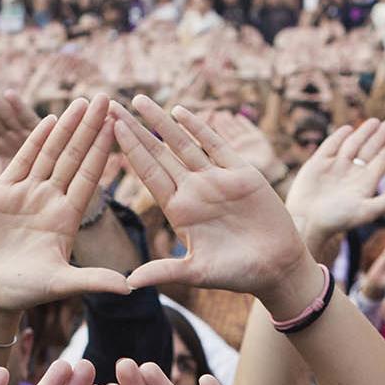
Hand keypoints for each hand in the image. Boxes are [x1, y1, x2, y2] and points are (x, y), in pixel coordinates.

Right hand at [0, 96, 129, 312]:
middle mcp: (51, 201)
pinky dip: (36, 140)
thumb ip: (92, 280)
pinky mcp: (3, 193)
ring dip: (67, 127)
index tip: (118, 125)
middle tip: (107, 97)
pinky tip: (51, 120)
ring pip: (51, 153)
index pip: (89, 176)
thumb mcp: (61, 284)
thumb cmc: (25, 293)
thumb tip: (129, 289)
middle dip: (90, 127)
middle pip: (74, 157)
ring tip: (83, 101)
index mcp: (67, 218)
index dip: (102, 150)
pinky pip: (23, 160)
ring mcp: (28, 195)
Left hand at [114, 96, 318, 312]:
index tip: (109, 130)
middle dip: (134, 130)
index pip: (148, 174)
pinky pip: (215, 145)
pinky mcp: (241, 173)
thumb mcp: (197, 272)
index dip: (130, 151)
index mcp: (179, 210)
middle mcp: (193, 190)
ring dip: (160, 121)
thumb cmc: (236, 274)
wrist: (276, 267)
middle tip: (109, 106)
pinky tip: (180, 111)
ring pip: (182, 143)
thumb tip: (129, 283)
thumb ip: (165, 271)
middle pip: (158, 153)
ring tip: (138, 100)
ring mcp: (215, 179)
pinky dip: (198, 128)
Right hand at [286, 120, 384, 253]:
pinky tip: (348, 128)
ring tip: (374, 121)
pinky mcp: (317, 164)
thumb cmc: (336, 220)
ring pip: (352, 145)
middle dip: (380, 137)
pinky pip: (330, 146)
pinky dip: (339, 137)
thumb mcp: (367, 210)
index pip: (382, 162)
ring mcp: (334, 168)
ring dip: (363, 133)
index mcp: (365, 184)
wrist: (305, 221)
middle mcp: (351, 174)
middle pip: (369, 151)